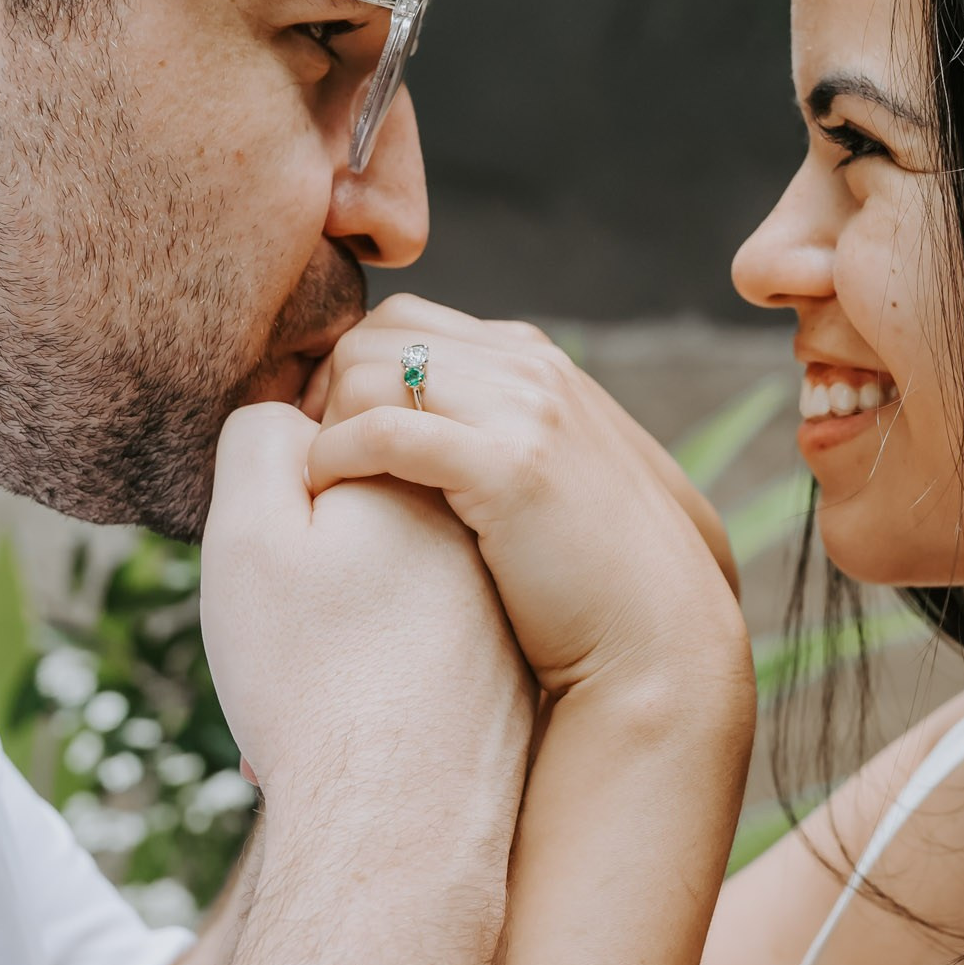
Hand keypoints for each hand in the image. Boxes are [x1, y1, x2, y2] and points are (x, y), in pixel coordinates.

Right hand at [199, 402, 533, 803]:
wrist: (397, 831)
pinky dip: (380, 673)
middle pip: (368, 513)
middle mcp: (474, 534)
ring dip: (345, 618)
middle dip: (318, 555)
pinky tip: (352, 721)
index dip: (283, 492)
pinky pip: (422, 650)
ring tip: (312, 682)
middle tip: (289, 629)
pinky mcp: (504, 677)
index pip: (337, 439)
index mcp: (419, 480)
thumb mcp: (251, 537)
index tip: (273, 565)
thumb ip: (261, 443)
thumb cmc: (311, 680)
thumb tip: (291, 410)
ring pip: (392, 587)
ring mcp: (497, 609)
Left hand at [302, 297, 750, 700]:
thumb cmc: (590, 583)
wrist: (657, 640)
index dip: (348, 375)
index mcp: (536, 364)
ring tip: (318, 488)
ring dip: (326, 425)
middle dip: (325, 391)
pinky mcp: (512, 466)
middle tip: (306, 463)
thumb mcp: (543, 483)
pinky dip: (338, 456)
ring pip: (370, 371)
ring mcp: (526, 410)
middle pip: (376, 336)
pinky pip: (386, 431)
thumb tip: (418, 437)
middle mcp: (532, 370)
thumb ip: (493, 440)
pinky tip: (326, 496)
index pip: (405, 324)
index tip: (327, 440)